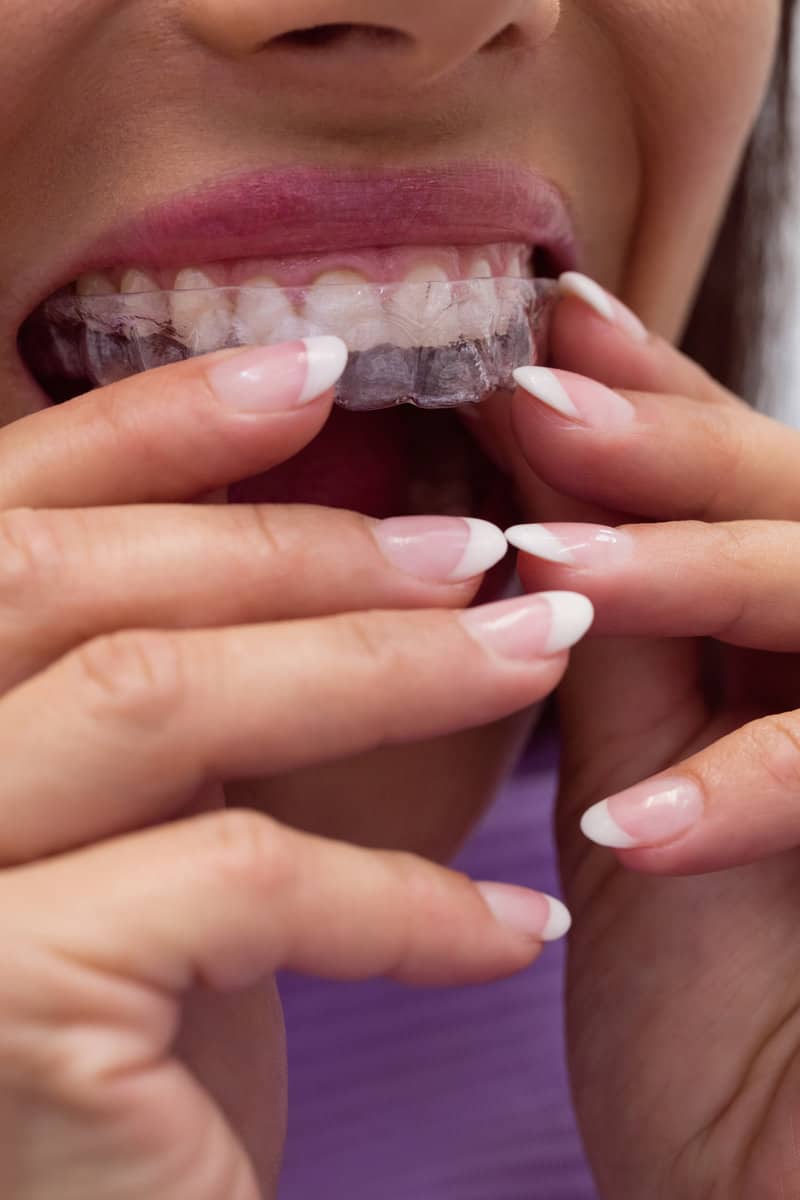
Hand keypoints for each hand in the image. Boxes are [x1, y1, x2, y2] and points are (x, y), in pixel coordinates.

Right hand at [0, 337, 583, 1198]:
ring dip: (377, 669)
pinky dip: (400, 898)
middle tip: (477, 545)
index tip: (314, 367)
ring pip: (160, 698)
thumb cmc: (139, 1024)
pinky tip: (509, 927)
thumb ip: (186, 674)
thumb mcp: (149, 819)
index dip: (152, 419)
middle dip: (299, 546)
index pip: (6, 509)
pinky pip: (240, 882)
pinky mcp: (5, 1001)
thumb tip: (344, 518)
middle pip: (79, 583)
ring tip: (529, 654)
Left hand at [476, 276, 799, 1198]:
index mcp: (797, 659)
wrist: (770, 1196)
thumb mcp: (643, 803)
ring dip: (703, 575)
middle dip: (674, 450)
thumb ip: (617, 651)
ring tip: (554, 557)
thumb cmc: (713, 1012)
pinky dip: (753, 791)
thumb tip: (531, 490)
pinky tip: (636, 821)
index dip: (656, 405)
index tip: (554, 331)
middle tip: (540, 389)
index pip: (743, 490)